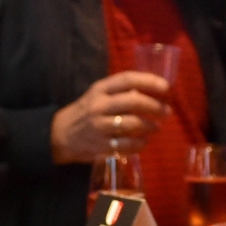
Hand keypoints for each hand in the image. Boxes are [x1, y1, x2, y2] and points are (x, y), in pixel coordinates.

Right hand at [50, 71, 170, 163]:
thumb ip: (120, 92)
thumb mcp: (97, 95)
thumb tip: (152, 92)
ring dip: (150, 126)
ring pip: (132, 124)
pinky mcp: (100, 146)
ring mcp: (99, 126)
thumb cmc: (85, 112)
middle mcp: (99, 105)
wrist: (59, 135)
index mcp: (100, 89)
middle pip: (133, 101)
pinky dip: (140, 144)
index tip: (166, 87)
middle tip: (166, 111)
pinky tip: (144, 142)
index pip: (127, 79)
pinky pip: (126, 145)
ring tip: (156, 127)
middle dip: (155, 106)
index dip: (149, 81)